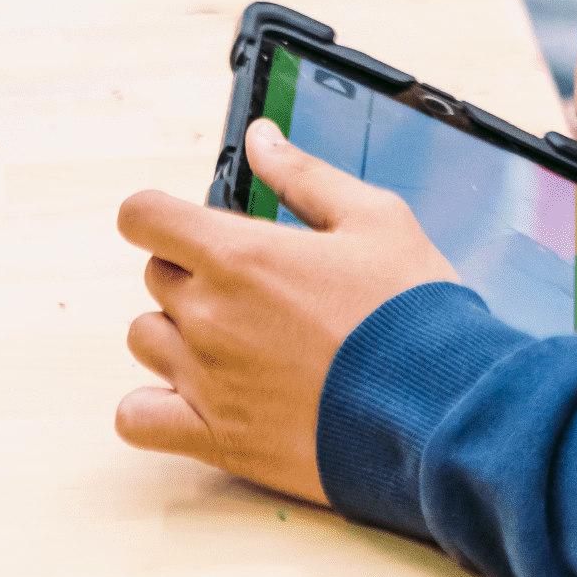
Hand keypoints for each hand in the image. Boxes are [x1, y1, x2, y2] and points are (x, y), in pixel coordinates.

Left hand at [114, 119, 458, 502]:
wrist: (438, 404)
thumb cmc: (412, 307)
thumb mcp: (375, 218)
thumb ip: (304, 175)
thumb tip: (261, 137)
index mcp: (243, 255)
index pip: (144, 216)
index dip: (161, 212)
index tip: (188, 221)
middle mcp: (209, 316)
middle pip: (156, 274)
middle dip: (195, 268)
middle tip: (258, 281)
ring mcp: (205, 381)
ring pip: (147, 339)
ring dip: (179, 329)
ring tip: (241, 335)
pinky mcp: (214, 438)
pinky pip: (137, 417)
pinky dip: (155, 404)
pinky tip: (200, 392)